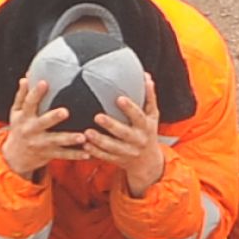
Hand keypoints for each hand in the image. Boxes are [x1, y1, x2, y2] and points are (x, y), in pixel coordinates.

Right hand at [0, 77, 86, 176]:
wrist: (15, 156)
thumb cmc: (19, 128)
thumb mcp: (16, 112)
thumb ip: (22, 95)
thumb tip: (26, 78)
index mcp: (24, 116)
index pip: (29, 102)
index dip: (36, 92)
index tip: (44, 82)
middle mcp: (31, 129)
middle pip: (43, 122)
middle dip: (54, 117)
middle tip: (65, 112)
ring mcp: (40, 143)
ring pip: (56, 141)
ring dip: (69, 139)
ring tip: (82, 137)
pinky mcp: (48, 154)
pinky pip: (63, 155)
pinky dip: (75, 155)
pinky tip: (87, 154)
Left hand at [87, 74, 164, 196]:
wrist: (148, 162)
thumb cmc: (148, 132)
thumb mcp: (153, 115)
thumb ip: (149, 96)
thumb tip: (146, 76)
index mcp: (146, 126)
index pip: (138, 116)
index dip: (129, 108)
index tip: (119, 98)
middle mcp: (137, 140)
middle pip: (124, 133)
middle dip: (111, 125)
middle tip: (97, 116)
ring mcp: (128, 152)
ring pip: (113, 148)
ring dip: (99, 141)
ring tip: (87, 133)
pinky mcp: (118, 160)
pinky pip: (106, 157)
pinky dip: (95, 152)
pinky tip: (85, 145)